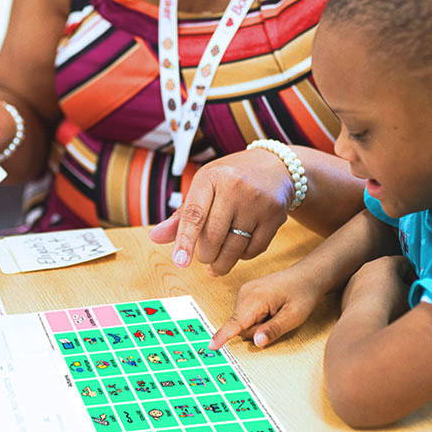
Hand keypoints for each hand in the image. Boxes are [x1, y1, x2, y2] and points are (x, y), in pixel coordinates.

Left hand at [149, 148, 293, 274]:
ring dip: (222, 263)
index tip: (180, 262)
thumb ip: (181, 215)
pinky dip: (243, 256)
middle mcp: (235, 187)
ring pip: (234, 247)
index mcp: (210, 177)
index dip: (185, 241)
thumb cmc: (231, 179)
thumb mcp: (205, 187)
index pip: (194, 215)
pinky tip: (238, 250)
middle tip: (203, 258)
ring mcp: (257, 201)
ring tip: (216, 265)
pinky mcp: (275, 215)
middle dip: (205, 255)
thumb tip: (154, 237)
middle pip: (213, 236)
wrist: (276, 167)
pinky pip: (254, 249)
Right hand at [209, 264, 321, 349]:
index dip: (224, 335)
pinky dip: (257, 317)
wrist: (306, 276)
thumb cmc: (302, 294)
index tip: (212, 345)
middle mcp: (245, 293)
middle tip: (278, 321)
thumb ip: (273, 330)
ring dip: (258, 324)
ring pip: (242, 322)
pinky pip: (245, 315)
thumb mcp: (294, 317)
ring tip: (276, 313)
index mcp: (255, 298)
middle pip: (240, 326)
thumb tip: (256, 343)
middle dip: (257, 331)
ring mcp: (244, 292)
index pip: (236, 322)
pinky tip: (271, 309)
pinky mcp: (246, 294)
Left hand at [341, 255, 413, 318]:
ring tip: (390, 307)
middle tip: (407, 299)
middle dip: (399, 283)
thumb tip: (420, 292)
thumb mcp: (414, 297)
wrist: (364, 321)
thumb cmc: (393, 306)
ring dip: (383, 291)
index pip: (406, 263)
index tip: (418, 291)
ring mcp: (354, 279)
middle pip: (389, 272)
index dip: (415, 277)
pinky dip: (369, 299)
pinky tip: (375, 312)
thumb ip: (419, 291)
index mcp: (387, 262)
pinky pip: (361, 293)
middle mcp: (368, 266)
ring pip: (373, 282)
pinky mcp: (346, 292)